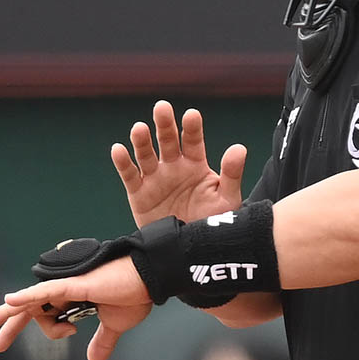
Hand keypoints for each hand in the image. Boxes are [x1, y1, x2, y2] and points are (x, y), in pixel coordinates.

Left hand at [0, 257, 151, 359]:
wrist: (151, 278)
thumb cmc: (136, 295)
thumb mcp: (114, 326)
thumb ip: (102, 342)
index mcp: (74, 299)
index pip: (43, 315)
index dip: (27, 329)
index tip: (8, 344)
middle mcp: (66, 289)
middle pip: (31, 309)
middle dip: (9, 326)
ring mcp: (68, 285)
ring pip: (33, 301)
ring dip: (11, 314)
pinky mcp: (74, 284)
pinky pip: (46, 291)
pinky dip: (28, 296)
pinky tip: (9, 300)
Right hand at [112, 100, 246, 226]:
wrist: (189, 252)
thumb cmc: (211, 223)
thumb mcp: (226, 199)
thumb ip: (232, 174)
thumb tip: (239, 148)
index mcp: (196, 164)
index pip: (193, 140)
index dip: (192, 127)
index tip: (192, 115)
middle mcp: (174, 166)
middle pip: (168, 140)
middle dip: (165, 125)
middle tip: (162, 107)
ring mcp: (155, 178)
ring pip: (146, 154)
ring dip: (142, 141)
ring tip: (139, 129)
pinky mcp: (138, 193)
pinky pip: (129, 175)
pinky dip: (123, 162)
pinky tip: (118, 149)